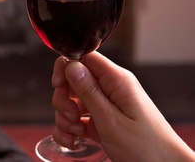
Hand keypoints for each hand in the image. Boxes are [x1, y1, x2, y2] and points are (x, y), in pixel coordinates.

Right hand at [51, 51, 194, 160]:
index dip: (66, 68)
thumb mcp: (111, 120)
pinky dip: (70, 128)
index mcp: (116, 81)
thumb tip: (70, 65)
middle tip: (71, 116)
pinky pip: (78, 117)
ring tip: (76, 133)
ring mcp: (106, 105)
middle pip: (73, 80)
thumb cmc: (146, 147)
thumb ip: (89, 92)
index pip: (84, 57)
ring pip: (72, 100)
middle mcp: (110, 89)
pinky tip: (73, 140)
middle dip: (64, 99)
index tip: (58, 86)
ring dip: (66, 117)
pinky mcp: (102, 120)